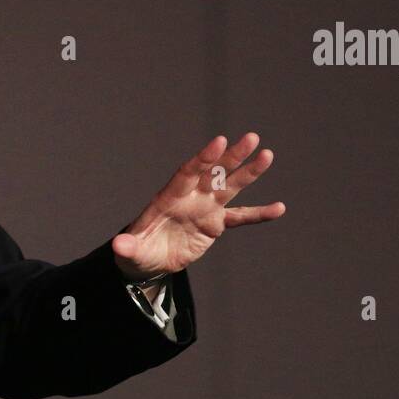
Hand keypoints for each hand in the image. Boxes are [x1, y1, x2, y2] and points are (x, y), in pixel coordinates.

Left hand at [112, 133, 284, 281]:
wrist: (149, 259)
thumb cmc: (137, 251)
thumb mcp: (130, 251)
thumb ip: (128, 246)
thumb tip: (119, 246)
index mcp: (169, 198)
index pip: (188, 173)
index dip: (203, 159)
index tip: (219, 141)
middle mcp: (190, 198)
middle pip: (213, 173)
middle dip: (231, 156)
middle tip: (251, 138)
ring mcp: (205, 209)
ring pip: (229, 187)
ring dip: (248, 173)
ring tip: (267, 156)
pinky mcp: (215, 224)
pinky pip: (240, 217)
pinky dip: (258, 214)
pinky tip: (279, 208)